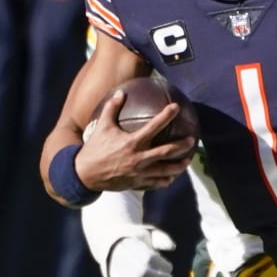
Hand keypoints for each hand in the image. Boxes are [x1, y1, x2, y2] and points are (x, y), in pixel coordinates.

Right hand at [74, 90, 195, 191]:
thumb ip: (112, 109)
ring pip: (165, 171)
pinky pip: (156, 183)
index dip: (166, 115)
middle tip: (192, 140)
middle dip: (182, 145)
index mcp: (132, 142)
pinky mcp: (137, 184)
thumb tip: (120, 92)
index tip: (176, 107)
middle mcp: (138, 158)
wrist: (85, 174)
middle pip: (167, 151)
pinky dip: (166, 180)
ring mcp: (139, 173)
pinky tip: (172, 177)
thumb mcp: (102, 126)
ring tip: (187, 161)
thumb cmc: (94, 148)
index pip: (154, 126)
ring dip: (179, 166)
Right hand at [105, 227, 175, 276]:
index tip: (169, 267)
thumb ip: (161, 239)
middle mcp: (121, 255)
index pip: (148, 258)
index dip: (161, 265)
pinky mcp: (113, 276)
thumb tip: (173, 247)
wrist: (107, 240)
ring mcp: (115, 266)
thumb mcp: (148, 232)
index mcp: (130, 242)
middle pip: (141, 272)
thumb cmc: (134, 236)